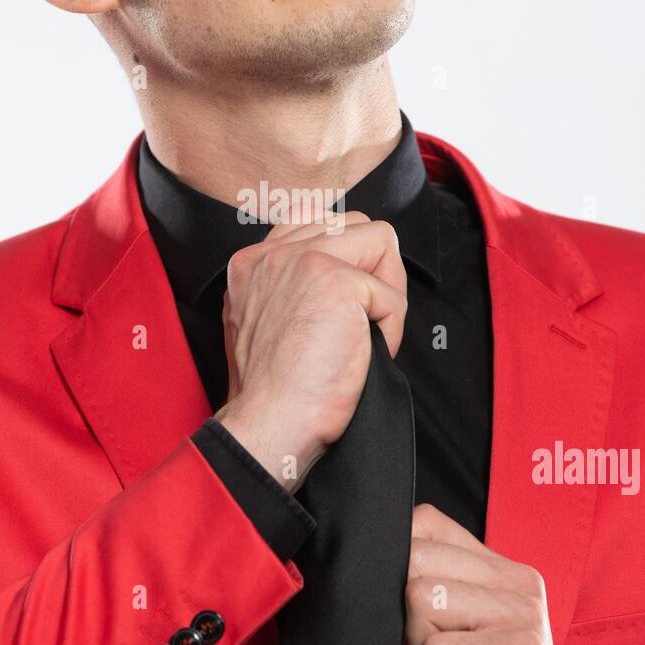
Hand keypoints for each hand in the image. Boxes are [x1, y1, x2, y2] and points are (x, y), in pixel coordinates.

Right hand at [215, 212, 406, 489]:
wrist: (270, 424)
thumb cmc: (273, 391)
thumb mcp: (265, 322)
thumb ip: (292, 286)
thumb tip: (350, 273)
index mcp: (252, 262)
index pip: (315, 220)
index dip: (346, 259)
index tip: (343, 305)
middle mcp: (272, 253)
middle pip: (353, 224)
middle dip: (372, 269)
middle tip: (361, 322)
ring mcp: (304, 262)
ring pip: (381, 240)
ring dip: (386, 291)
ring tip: (365, 333)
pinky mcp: (337, 282)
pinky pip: (393, 295)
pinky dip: (391, 330)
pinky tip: (362, 355)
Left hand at [397, 502, 585, 644]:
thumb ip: (408, 603)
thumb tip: (368, 569)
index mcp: (495, 571)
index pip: (425, 521)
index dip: (398, 566)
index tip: (413, 621)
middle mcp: (515, 582)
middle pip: (415, 557)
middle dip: (405, 619)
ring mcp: (521, 612)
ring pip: (422, 598)